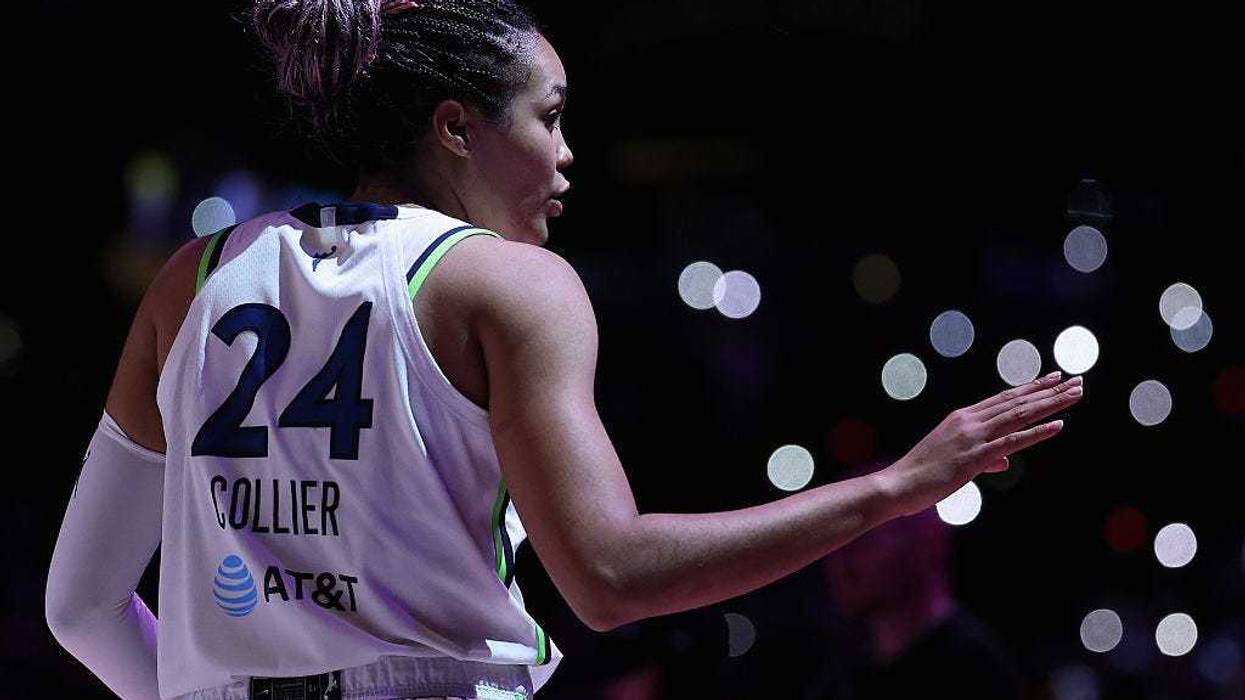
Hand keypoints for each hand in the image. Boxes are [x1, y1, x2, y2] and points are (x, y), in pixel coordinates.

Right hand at [875, 370, 1083, 516]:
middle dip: (1049, 390)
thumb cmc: (922, 475)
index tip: (1054, 378)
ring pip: (1019, 415)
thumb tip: (1004, 461)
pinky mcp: (974, 457)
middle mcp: (969, 421)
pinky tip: (1058, 425)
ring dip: (1050, 404)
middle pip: (1017, 401)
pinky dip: (1036, 432)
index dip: (1031, 387)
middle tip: (1076, 380)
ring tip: (1075, 394)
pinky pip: (1012, 442)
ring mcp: (972, 437)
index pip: (1004, 398)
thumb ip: (983, 457)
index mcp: (962, 418)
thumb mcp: (955, 461)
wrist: (898, 484)